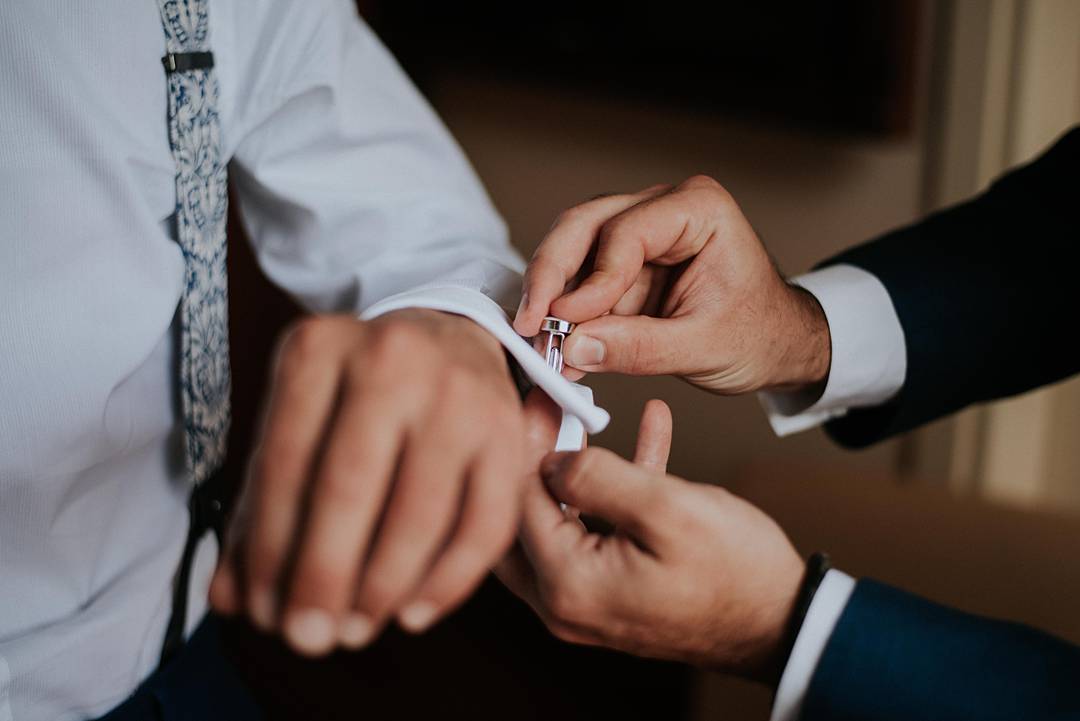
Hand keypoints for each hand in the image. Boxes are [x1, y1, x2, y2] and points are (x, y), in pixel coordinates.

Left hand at [209, 309, 527, 655]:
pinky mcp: (508, 433)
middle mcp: (392, 358)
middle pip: (349, 487)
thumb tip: (229, 598)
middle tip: (307, 639)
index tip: (261, 612)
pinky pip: (483, 526)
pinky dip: (447, 583)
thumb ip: (262, 505)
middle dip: (323, 577)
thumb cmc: (359, 395)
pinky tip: (412, 615)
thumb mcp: (301, 422)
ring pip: (419, 514)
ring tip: (353, 630)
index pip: (283, 463)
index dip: (268, 549)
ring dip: (381, 589)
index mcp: (320, 348)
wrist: (449, 338)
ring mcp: (458, 395)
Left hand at [496, 400, 803, 680]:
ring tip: (589, 417)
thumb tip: (548, 458)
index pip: (517, 502)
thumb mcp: (666, 508)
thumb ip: (596, 478)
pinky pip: (594, 534)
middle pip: (521, 518)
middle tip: (550, 410)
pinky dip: (610, 494)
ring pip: (555, 522)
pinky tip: (642, 442)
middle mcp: (564, 604)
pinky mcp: (611, 595)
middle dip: (534, 457)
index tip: (538, 397)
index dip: (525, 441)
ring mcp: (585, 605)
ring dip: (573, 470)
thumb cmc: (735, 572)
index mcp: (568, 585)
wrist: (784, 624)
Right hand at [513, 176, 829, 393]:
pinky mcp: (626, 263)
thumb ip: (639, 348)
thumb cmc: (760, 335)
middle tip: (530, 322)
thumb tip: (574, 349)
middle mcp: (664, 207)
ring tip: (541, 341)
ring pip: (573, 247)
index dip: (590, 280)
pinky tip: (558, 346)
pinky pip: (582, 278)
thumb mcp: (705, 348)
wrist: (778, 345)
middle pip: (585, 226)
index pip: (625, 233)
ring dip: (553, 295)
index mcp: (698, 209)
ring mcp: (641, 231)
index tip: (563, 322)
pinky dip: (567, 311)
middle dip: (552, 275)